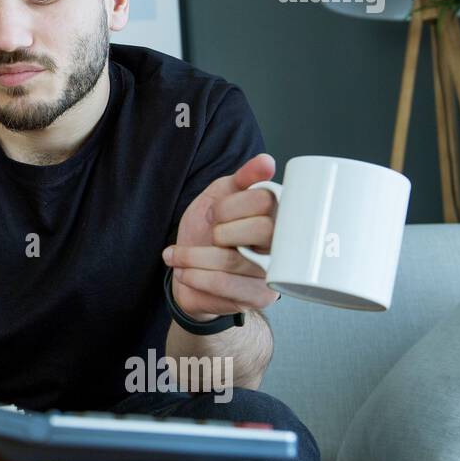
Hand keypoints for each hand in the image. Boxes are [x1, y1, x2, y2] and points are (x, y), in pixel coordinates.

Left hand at [162, 152, 281, 321]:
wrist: (189, 276)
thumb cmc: (206, 233)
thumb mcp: (217, 198)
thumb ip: (240, 179)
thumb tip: (267, 162)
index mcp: (277, 215)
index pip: (266, 201)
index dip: (231, 205)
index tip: (214, 213)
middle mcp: (283, 245)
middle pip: (262, 229)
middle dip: (219, 230)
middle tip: (207, 235)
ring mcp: (273, 274)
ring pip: (233, 259)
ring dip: (193, 256)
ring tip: (176, 256)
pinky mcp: (258, 298)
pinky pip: (224, 285)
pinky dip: (195, 276)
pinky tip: (184, 272)